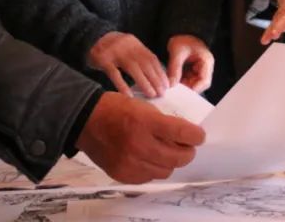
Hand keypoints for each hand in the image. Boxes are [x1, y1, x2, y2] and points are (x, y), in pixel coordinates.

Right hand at [76, 92, 203, 183]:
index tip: (199, 136)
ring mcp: (130, 162)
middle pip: (178, 158)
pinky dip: (153, 169)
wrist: (86, 121)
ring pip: (165, 171)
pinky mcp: (123, 174)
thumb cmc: (117, 109)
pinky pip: (149, 177)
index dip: (196, 136)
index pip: (183, 134)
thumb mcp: (145, 107)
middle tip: (186, 146)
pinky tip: (149, 158)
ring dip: (170, 162)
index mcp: (146, 122)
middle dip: (187, 152)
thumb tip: (185, 136)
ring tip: (166, 152)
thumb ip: (164, 122)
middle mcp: (139, 145)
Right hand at [86, 31, 168, 97]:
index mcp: (135, 44)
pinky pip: (114, 73)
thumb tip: (154, 75)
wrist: (90, 37)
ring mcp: (115, 52)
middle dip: (155, 79)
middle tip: (161, 93)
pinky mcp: (103, 59)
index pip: (152, 59)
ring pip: (133, 68)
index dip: (160, 72)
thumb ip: (139, 57)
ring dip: (144, 82)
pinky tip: (129, 95)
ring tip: (151, 94)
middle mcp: (128, 46)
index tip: (167, 84)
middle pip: (145, 64)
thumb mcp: (127, 47)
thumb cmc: (111, 47)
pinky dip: (122, 85)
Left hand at [167, 34, 213, 91]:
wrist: (181, 31)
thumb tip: (171, 84)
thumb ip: (175, 68)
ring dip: (183, 84)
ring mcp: (199, 69)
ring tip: (173, 81)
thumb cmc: (183, 38)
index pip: (204, 81)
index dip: (194, 88)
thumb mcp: (178, 53)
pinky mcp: (192, 70)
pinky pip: (187, 80)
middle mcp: (205, 67)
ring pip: (192, 83)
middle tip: (175, 87)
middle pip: (199, 84)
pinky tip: (173, 79)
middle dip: (187, 87)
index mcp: (206, 61)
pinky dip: (180, 81)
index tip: (182, 91)